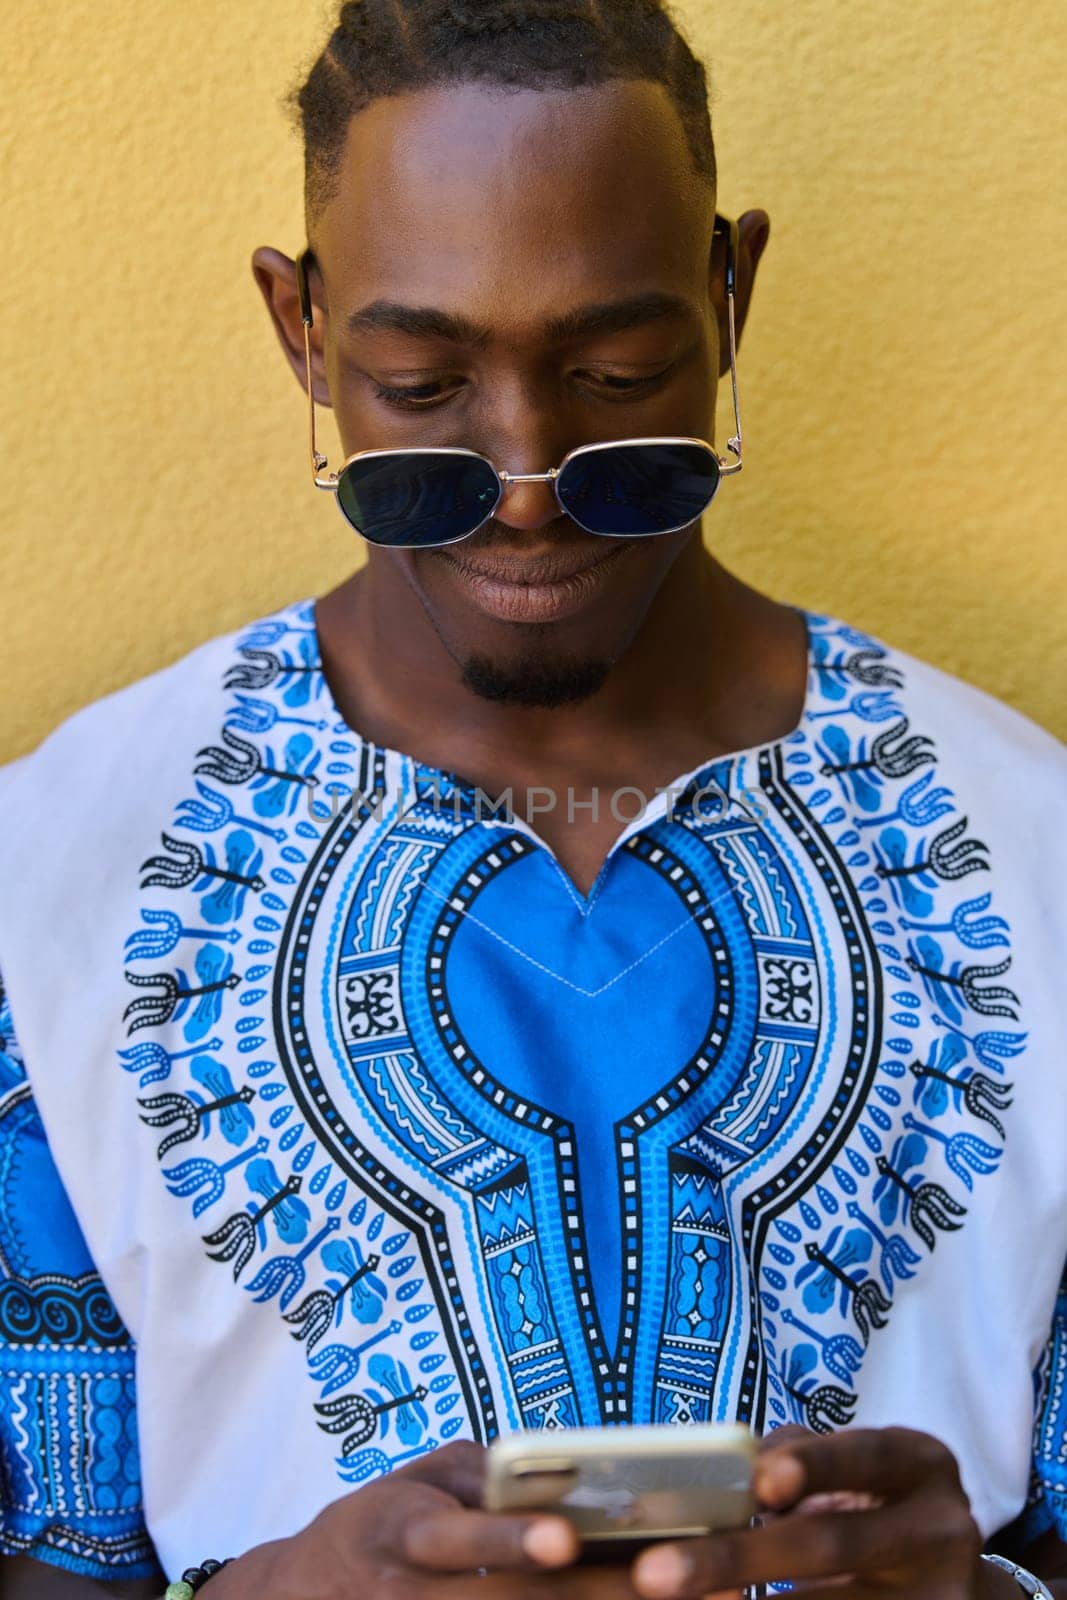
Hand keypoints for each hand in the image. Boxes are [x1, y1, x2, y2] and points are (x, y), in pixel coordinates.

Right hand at [208, 1439, 643, 1597]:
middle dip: (593, 1592)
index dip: (510, 1537)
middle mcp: (407, 1595)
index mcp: (400, 1530)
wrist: (307, 1596)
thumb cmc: (386, 1520)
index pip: (457, 1536)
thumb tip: (567, 1475)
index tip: (566, 1534)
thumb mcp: (423, 1477)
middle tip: (667, 1576)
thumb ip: (487, 1474)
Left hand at [629, 1424, 1006, 1599]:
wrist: (952, 1581)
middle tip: (655, 1573)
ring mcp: (939, 1598)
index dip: (816, 1467)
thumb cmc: (877, 1503)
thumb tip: (729, 1475)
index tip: (761, 1484)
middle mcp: (940, 1530)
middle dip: (739, 1558)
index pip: (865, 1456)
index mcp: (921, 1464)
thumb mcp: (856, 1467)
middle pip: (832, 1545)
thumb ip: (798, 1460)